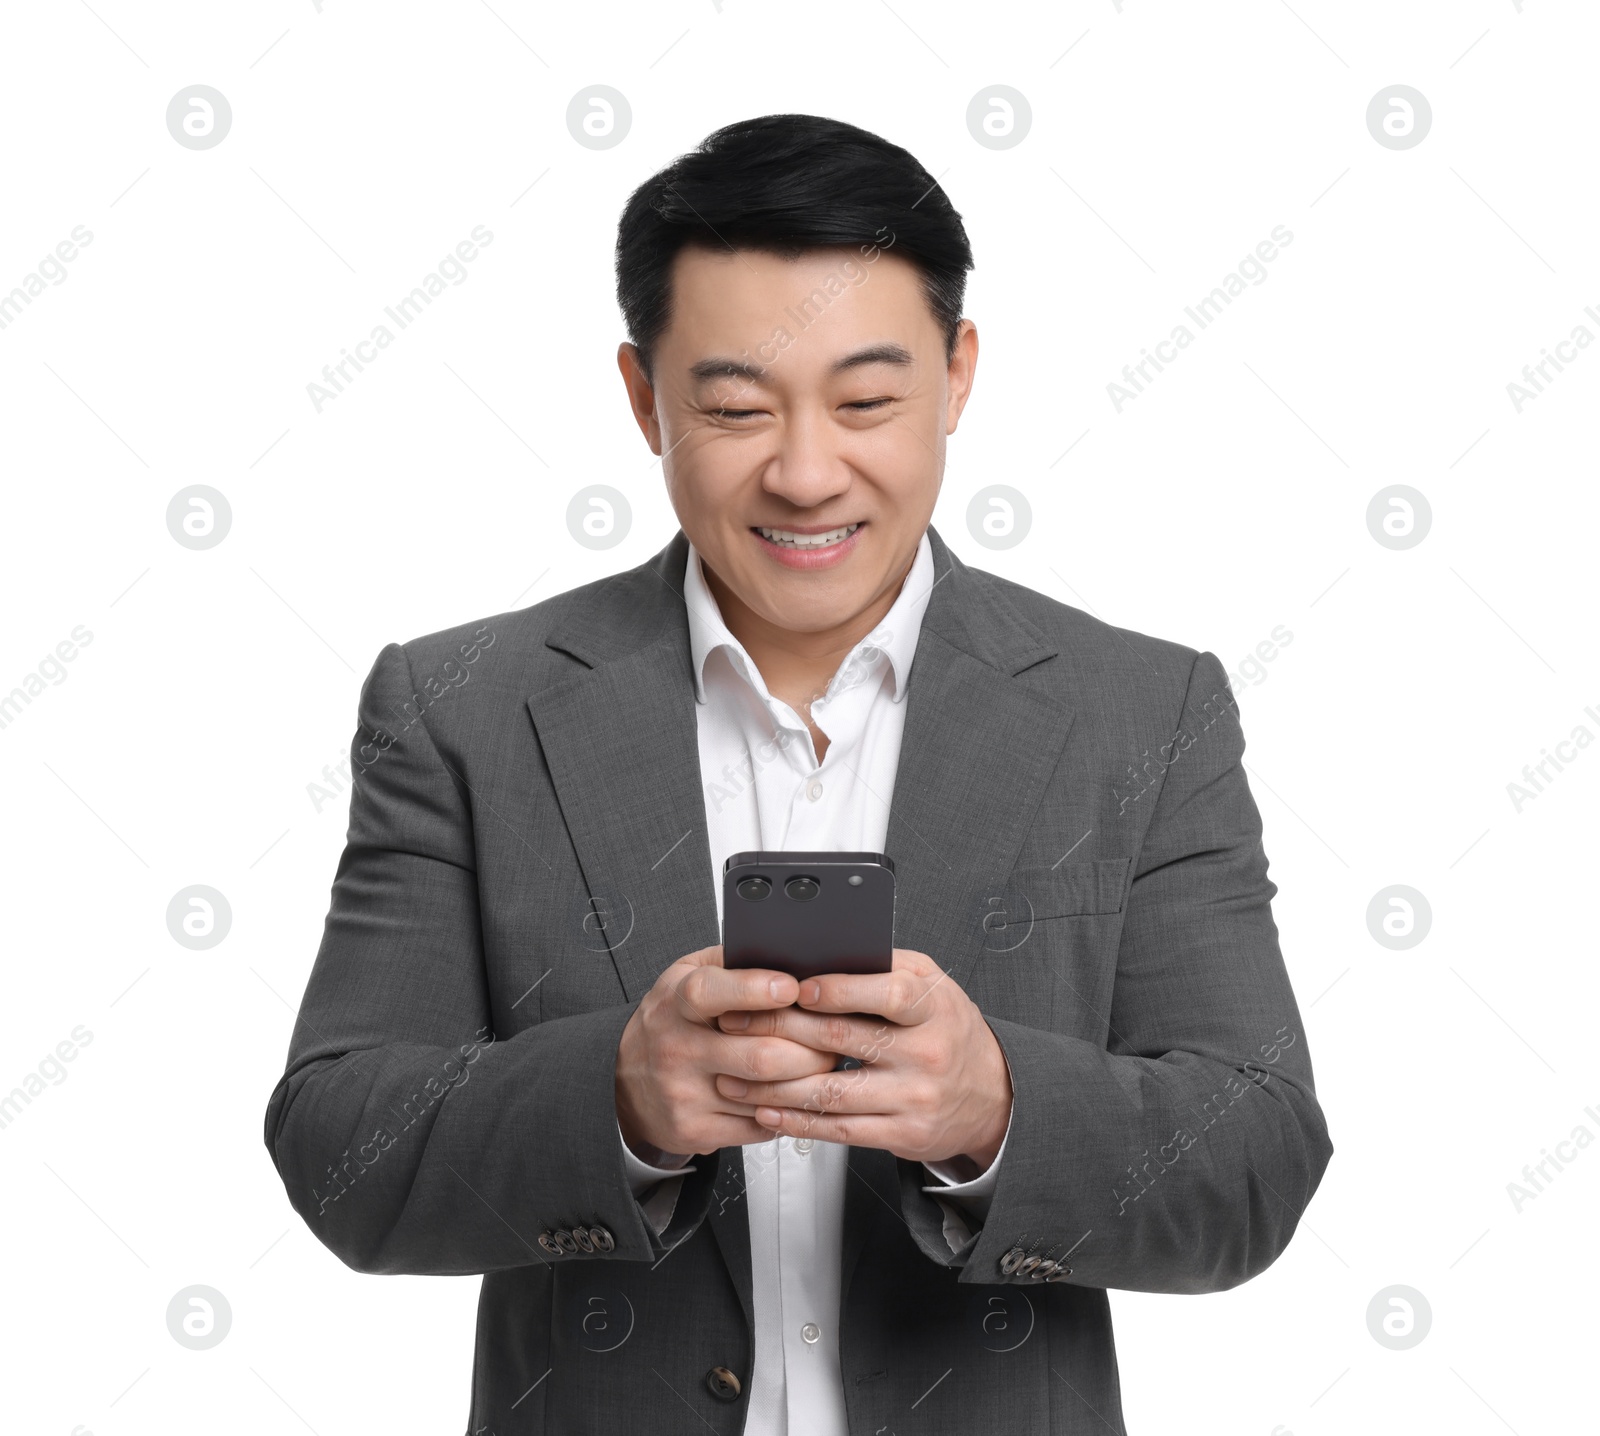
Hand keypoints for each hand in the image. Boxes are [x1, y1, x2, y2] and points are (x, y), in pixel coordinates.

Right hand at [614, 946, 841, 1158]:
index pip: (712, 992)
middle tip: (832, 1036)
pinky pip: (759, 1125)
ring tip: (822, 1065)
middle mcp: (677, 1048)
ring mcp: (684, 1093)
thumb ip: (731, 960)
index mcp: (676, 1001)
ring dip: (807, 1081)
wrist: (623, 1081)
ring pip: (766, 1094)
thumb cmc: (671, 1021)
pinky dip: (786, 1111)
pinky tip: (793, 1094)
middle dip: (809, 1047)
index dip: (755, 989)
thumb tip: (787, 951)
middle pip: (759, 1054)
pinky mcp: (694, 1129)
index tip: (791, 987)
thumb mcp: (686, 976)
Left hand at [712, 949, 1012, 1171]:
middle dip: (781, 1030)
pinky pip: (838, 1130)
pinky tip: (766, 1112)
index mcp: (932, 1008)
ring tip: (734, 1076)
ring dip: (774, 1086)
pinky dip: (796, 1122)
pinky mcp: (901, 1135)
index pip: (887, 995)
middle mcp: (925, 1055)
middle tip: (737, 1021)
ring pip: (831, 1092)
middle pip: (843, 1040)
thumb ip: (885, 967)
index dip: (840, 990)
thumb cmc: (948, 1028)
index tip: (798, 987)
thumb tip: (824, 953)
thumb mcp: (932, 985)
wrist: (991, 1094)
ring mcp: (912, 1099)